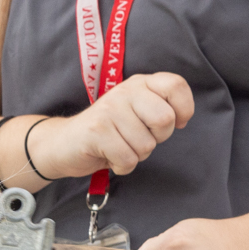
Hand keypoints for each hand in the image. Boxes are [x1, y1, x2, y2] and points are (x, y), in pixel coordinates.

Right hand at [39, 72, 195, 180]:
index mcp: (140, 83)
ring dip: (136, 155)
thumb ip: (159, 108)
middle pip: (165, 119)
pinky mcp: (96, 131)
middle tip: (139, 138)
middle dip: (157, 138)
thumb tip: (182, 117)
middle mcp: (125, 91)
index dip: (184, 108)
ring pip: (146, 145)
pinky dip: (122, 166)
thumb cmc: (110, 131)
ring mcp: (109, 109)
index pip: (176, 84)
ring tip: (119, 146)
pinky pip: (128, 158)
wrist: (64, 143)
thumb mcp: (137, 112)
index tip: (176, 122)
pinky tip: (110, 156)